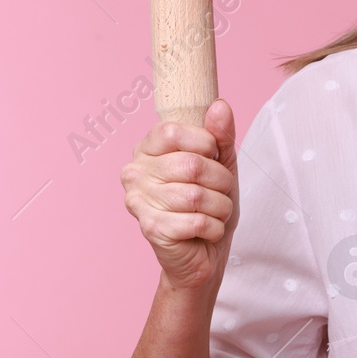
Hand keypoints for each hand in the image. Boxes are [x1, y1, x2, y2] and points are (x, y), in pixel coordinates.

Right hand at [120, 98, 238, 291]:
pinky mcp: (150, 229)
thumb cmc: (210, 204)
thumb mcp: (221, 164)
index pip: (174, 130)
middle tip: (220, 192)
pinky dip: (214, 228)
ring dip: (220, 207)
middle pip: (191, 165)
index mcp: (147, 148)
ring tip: (215, 212)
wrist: (204, 252)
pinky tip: (208, 231)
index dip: (206, 143)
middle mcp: (135, 171)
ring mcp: (138, 201)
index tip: (213, 157)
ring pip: (197, 196)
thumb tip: (220, 105)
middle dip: (221, 181)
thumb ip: (220, 134)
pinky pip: (197, 221)